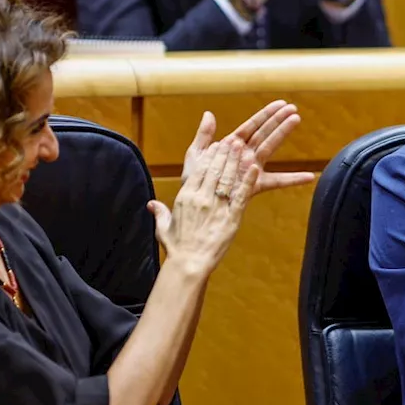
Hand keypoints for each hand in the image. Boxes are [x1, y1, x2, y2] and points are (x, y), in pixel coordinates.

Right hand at [148, 139, 258, 273]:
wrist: (189, 264)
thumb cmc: (176, 248)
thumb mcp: (164, 228)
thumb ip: (159, 213)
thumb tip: (151, 204)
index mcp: (185, 198)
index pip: (199, 170)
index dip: (209, 157)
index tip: (215, 146)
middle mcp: (201, 198)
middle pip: (214, 170)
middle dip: (224, 153)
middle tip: (232, 140)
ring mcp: (217, 207)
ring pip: (227, 178)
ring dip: (234, 161)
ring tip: (241, 147)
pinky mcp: (231, 217)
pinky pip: (241, 195)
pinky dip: (248, 180)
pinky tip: (254, 168)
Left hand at [181, 100, 315, 194]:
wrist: (194, 204)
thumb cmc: (193, 181)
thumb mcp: (196, 155)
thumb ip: (204, 136)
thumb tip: (208, 114)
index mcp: (231, 146)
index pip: (251, 125)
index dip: (266, 115)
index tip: (281, 104)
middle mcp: (244, 155)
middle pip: (264, 133)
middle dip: (278, 121)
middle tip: (294, 109)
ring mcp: (251, 169)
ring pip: (270, 147)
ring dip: (283, 134)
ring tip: (296, 120)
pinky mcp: (254, 185)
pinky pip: (277, 181)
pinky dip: (293, 179)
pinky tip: (308, 176)